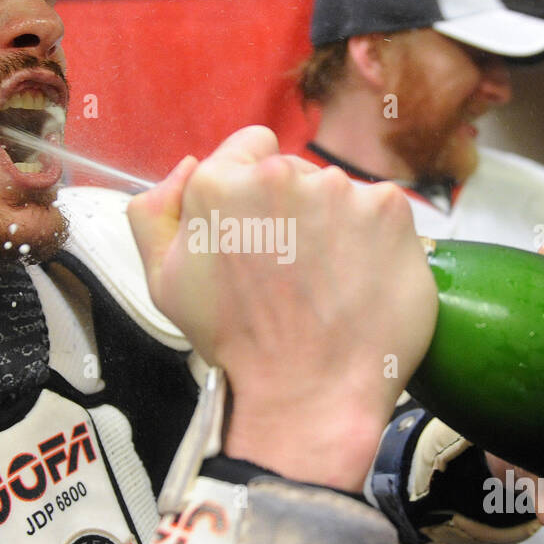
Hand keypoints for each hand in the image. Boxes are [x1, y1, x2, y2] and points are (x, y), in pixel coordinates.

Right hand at [128, 126, 437, 491]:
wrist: (309, 395)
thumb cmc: (237, 345)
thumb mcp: (163, 282)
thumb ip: (154, 211)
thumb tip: (187, 165)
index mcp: (219, 184)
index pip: (248, 148)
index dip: (251, 192)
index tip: (259, 233)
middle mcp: (280, 175)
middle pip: (294, 171)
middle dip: (292, 210)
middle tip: (291, 271)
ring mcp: (340, 190)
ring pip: (337, 193)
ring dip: (334, 225)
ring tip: (327, 283)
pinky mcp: (389, 210)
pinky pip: (379, 211)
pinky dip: (373, 241)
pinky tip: (359, 281)